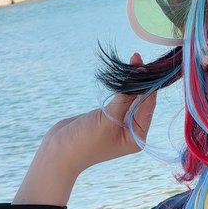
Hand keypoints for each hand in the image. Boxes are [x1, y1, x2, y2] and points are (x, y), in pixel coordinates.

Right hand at [13, 54, 156, 204]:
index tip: (145, 65)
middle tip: (137, 57)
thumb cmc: (86, 141)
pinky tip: (123, 73)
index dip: (148, 85)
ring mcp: (120, 123)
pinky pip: (119, 98)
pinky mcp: (108, 116)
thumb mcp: (109, 119)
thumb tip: (140, 75)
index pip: (148, 106)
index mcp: (138, 137)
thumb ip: (125, 97)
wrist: (59, 151)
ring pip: (130, 97)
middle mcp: (132, 131)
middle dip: (140, 80)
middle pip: (141, 101)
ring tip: (133, 59)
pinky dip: (121, 86)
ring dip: (130, 81)